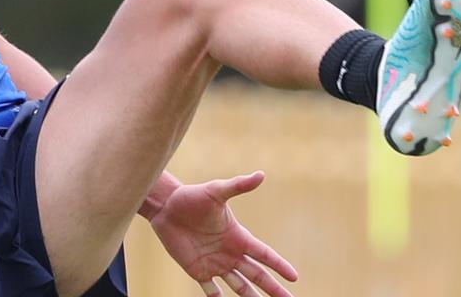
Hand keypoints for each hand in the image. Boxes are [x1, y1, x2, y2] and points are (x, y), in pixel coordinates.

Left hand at [147, 171, 297, 296]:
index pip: (264, 254)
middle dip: (273, 289)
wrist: (166, 206)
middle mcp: (230, 253)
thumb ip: (237, 185)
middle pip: (257, 275)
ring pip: (240, 286)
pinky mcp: (198, 270)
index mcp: (238, 236)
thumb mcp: (216, 191)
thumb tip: (260, 174)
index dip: (279, 265)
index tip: (295, 277)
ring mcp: (216, 263)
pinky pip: (211, 290)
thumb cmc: (192, 196)